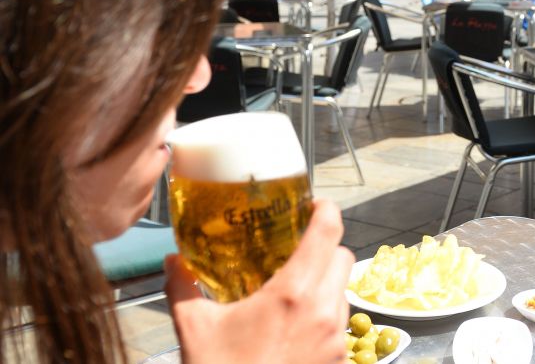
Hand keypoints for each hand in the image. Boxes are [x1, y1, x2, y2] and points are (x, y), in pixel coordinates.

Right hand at [165, 200, 353, 363]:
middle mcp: (323, 311)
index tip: (309, 205)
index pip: (328, 231)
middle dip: (325, 246)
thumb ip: (183, 287)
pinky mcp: (339, 362)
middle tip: (296, 248)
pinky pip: (340, 323)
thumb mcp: (194, 330)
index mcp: (293, 293)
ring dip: (325, 281)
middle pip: (343, 256)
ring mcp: (336, 340)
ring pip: (344, 290)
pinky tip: (295, 325)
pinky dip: (324, 314)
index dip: (324, 210)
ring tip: (292, 288)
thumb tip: (172, 259)